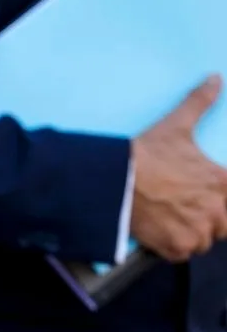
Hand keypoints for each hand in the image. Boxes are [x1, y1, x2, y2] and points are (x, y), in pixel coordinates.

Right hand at [130, 75, 226, 262]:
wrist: (115, 179)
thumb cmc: (146, 153)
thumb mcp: (176, 126)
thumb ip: (200, 102)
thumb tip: (216, 78)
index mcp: (222, 182)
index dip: (217, 197)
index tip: (198, 194)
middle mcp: (216, 211)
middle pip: (222, 224)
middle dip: (206, 218)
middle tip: (180, 205)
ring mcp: (197, 232)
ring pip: (203, 241)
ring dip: (189, 232)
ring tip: (167, 216)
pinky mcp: (177, 247)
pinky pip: (182, 254)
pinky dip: (172, 246)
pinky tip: (158, 229)